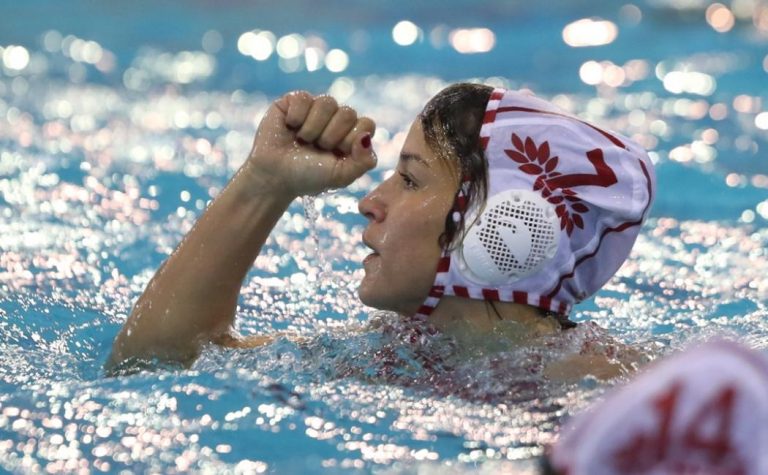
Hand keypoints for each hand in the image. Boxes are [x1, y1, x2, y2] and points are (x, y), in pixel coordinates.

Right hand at [244, 91, 376, 197]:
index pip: (367, 124)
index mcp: (351, 136)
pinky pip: (304, 98)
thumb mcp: (340, 176)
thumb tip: (367, 137)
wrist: (274, 176)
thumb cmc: (307, 177)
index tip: (336, 154)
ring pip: (327, 102)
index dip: (351, 139)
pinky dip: (296, 117)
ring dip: (313, 128)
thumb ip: (363, 162)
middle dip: (331, 136)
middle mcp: (335, 119)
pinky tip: (290, 127)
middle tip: (316, 148)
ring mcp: (315, 108)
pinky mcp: (294, 101)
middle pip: (348, 113)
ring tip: (303, 140)